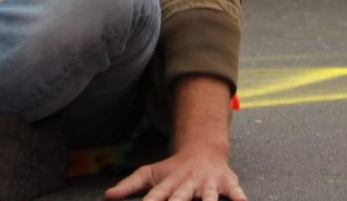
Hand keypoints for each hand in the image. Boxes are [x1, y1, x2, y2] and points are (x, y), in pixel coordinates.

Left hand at [104, 144, 246, 200]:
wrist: (202, 149)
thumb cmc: (174, 169)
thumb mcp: (150, 174)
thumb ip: (129, 186)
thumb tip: (107, 196)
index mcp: (170, 183)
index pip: (157, 197)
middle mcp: (188, 184)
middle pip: (180, 198)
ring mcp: (208, 183)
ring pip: (208, 197)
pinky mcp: (227, 183)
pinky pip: (236, 193)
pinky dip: (240, 199)